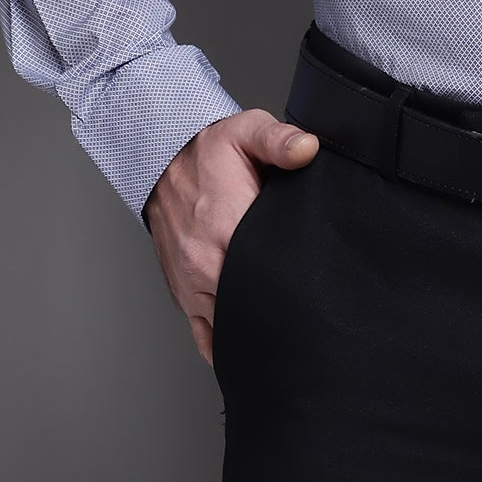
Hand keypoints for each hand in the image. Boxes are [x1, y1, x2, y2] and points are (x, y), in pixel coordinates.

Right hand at [141, 110, 319, 366]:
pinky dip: (228, 348)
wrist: (161, 163)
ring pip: (231, 328)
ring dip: (258, 331)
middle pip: (253, 306)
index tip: (320, 290)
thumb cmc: (208, 152)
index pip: (268, 271)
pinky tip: (255, 350)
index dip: (297, 284)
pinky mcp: (186, 296)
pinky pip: (205, 337)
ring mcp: (194, 285)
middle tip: (316, 319)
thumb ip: (279, 140)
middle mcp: (206, 263)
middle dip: (283, 314)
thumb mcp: (245, 131)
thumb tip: (308, 149)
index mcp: (226, 225)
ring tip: (292, 335)